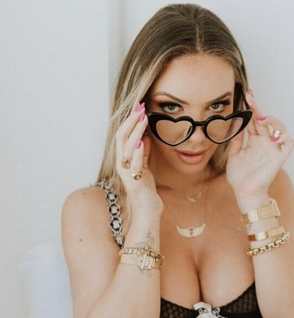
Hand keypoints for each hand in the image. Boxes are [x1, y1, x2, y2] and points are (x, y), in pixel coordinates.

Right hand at [115, 101, 163, 217]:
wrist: (148, 212)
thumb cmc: (146, 189)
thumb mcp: (144, 167)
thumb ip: (143, 152)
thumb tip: (144, 136)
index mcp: (124, 159)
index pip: (124, 135)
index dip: (130, 120)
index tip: (138, 106)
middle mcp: (122, 164)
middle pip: (122, 137)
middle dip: (131, 121)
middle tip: (140, 107)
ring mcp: (127, 173)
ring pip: (127, 148)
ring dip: (136, 131)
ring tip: (143, 119)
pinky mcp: (135, 182)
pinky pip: (135, 165)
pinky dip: (138, 152)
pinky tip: (143, 142)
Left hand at [225, 90, 293, 197]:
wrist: (244, 192)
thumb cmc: (239, 176)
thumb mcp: (233, 153)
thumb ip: (236, 138)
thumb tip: (236, 121)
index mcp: (254, 141)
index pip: (254, 121)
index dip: (251, 108)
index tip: (246, 95)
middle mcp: (265, 142)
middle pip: (266, 120)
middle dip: (258, 108)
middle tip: (251, 98)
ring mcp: (273, 149)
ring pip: (280, 128)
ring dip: (273, 121)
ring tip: (261, 119)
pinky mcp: (280, 157)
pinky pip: (289, 143)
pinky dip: (285, 137)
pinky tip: (274, 137)